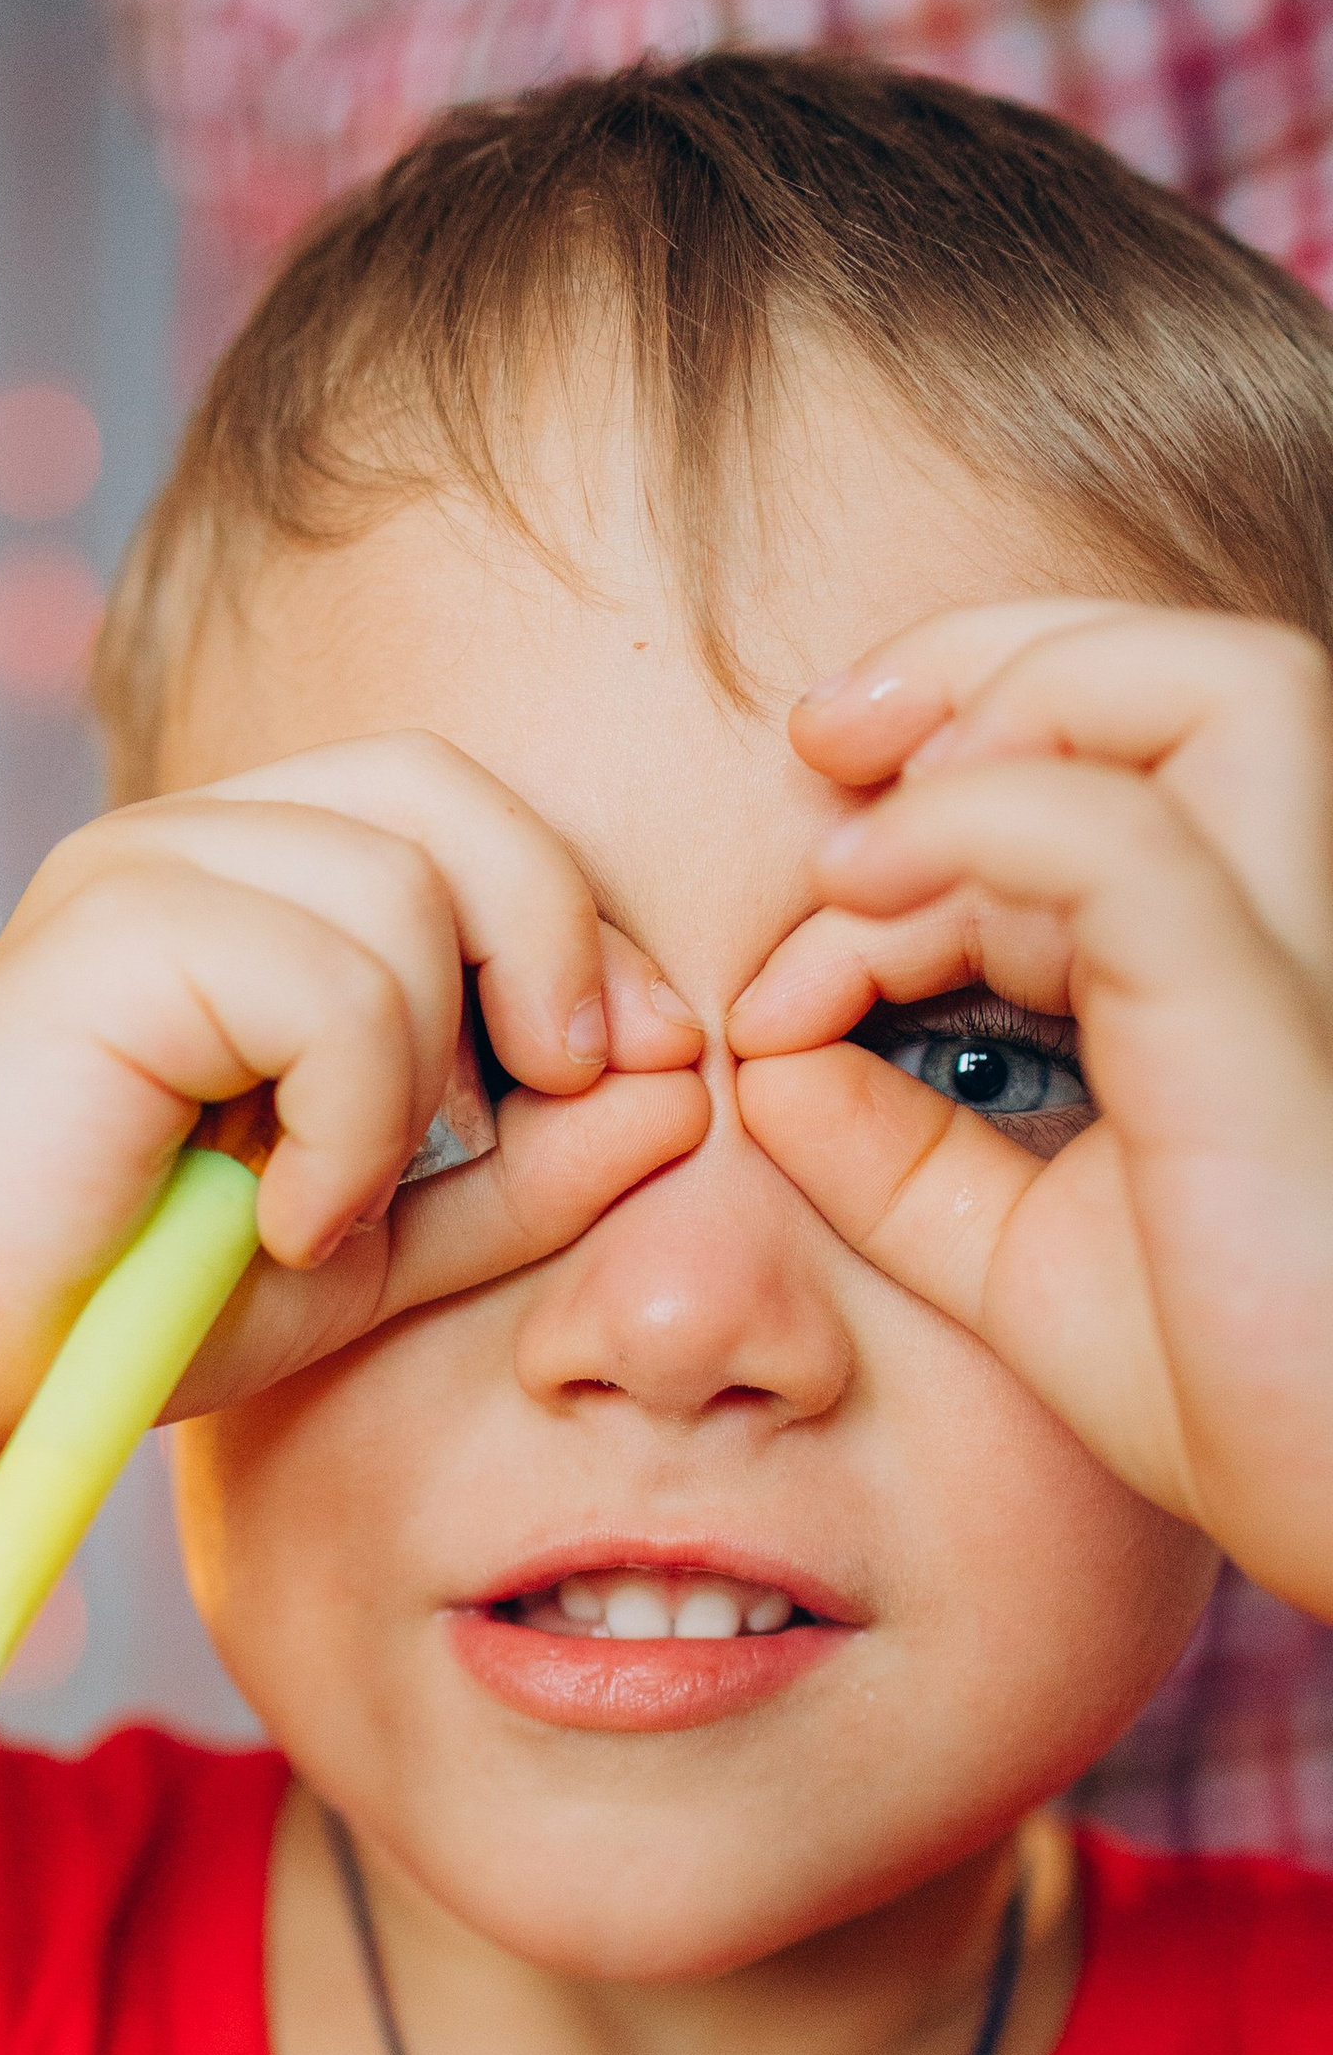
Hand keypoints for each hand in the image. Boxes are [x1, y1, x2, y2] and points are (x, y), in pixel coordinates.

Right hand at [0, 732, 708, 1473]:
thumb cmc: (134, 1309)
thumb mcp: (379, 1244)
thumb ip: (525, 1170)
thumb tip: (682, 1085)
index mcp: (246, 882)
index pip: (458, 809)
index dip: (571, 923)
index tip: (628, 1068)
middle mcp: (184, 844)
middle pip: (446, 792)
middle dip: (550, 944)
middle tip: (551, 1095)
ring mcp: (132, 872)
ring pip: (398, 889)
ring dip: (416, 1080)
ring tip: (336, 1213)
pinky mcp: (101, 934)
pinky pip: (324, 976)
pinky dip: (351, 1118)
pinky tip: (287, 1220)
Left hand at [731, 601, 1332, 1615]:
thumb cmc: (1237, 1392)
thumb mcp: (1021, 1257)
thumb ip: (901, 1154)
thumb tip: (775, 1054)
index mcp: (1245, 963)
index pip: (1124, 763)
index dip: (943, 786)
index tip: (807, 903)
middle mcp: (1304, 925)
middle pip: (1187, 671)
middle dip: (986, 662)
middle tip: (825, 740)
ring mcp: (1306, 960)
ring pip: (1213, 689)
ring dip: (1011, 707)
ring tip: (858, 835)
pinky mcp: (1270, 1023)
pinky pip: (1130, 844)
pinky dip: (978, 827)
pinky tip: (860, 896)